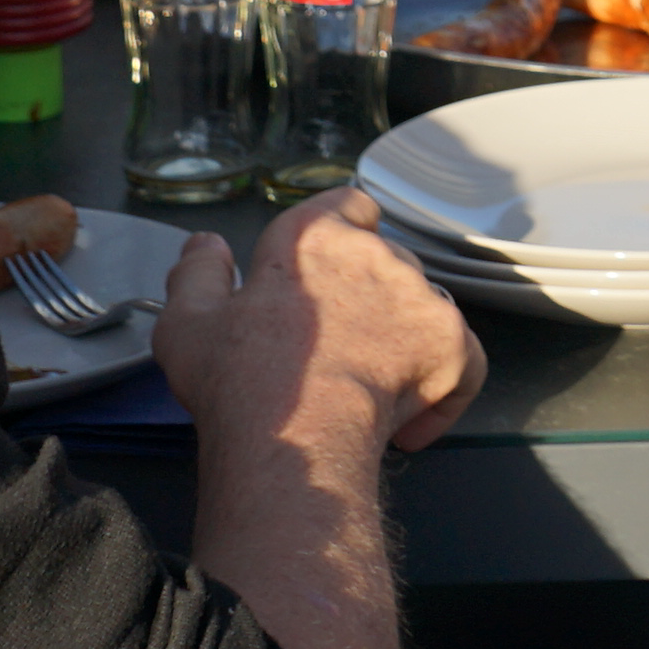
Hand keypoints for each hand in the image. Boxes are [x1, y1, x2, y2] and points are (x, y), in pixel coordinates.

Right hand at [156, 189, 486, 461]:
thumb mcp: (186, 323)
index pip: (347, 206)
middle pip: (384, 262)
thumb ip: (197, 272)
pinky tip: (409, 420)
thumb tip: (209, 245)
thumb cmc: (239, 383)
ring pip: (421, 307)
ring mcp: (419, 298)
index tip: (325, 275)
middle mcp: (373, 254)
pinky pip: (462, 358)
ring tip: (366, 384)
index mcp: (312, 237)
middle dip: (365, 298)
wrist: (293, 441)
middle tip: (333, 349)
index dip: (341, 236)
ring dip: (401, 337)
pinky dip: (442, 384)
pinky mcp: (450, 346)